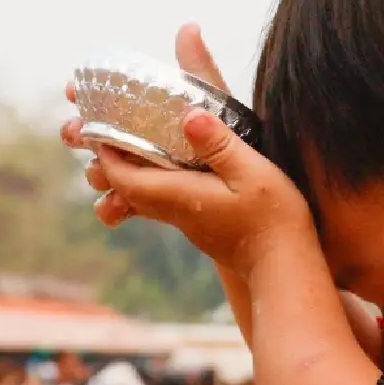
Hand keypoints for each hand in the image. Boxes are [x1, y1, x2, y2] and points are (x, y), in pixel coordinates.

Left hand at [61, 24, 311, 275]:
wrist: (285, 270)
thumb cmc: (272, 221)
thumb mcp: (252, 172)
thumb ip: (219, 144)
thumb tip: (188, 115)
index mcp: (177, 194)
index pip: (121, 175)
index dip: (104, 150)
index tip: (97, 123)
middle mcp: (173, 210)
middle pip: (123, 186)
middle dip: (108, 159)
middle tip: (102, 130)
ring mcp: (185, 221)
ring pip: (141, 195)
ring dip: (129, 171)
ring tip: (128, 145)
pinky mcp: (199, 225)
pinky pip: (162, 200)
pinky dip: (153, 181)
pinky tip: (168, 167)